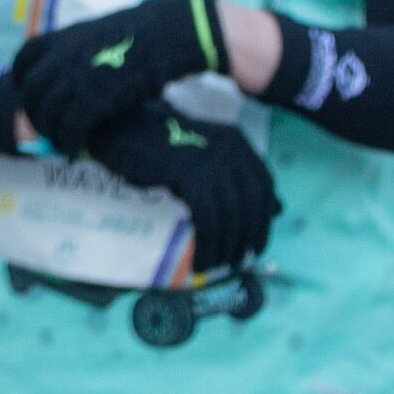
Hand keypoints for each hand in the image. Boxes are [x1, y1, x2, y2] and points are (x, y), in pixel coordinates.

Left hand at [8, 0, 225, 159]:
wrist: (167, 33)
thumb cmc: (144, 31)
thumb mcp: (101, 32)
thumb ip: (80, 49)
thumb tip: (76, 64)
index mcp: (62, 37)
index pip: (24, 58)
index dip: (21, 79)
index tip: (27, 93)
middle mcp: (61, 56)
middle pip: (32, 91)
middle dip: (34, 112)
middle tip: (45, 127)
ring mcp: (75, 77)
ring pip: (48, 113)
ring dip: (51, 132)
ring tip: (61, 142)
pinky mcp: (93, 99)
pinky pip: (70, 126)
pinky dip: (68, 142)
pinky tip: (74, 151)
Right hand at [84, 100, 280, 277]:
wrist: (122, 128)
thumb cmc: (161, 147)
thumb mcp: (204, 157)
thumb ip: (231, 178)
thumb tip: (271, 209)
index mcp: (239, 144)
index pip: (263, 187)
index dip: (263, 220)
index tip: (257, 245)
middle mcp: (232, 150)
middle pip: (250, 202)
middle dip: (246, 236)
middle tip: (237, 260)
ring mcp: (212, 160)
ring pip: (230, 212)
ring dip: (225, 245)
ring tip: (215, 265)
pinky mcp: (190, 173)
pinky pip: (207, 216)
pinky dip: (208, 242)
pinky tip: (200, 260)